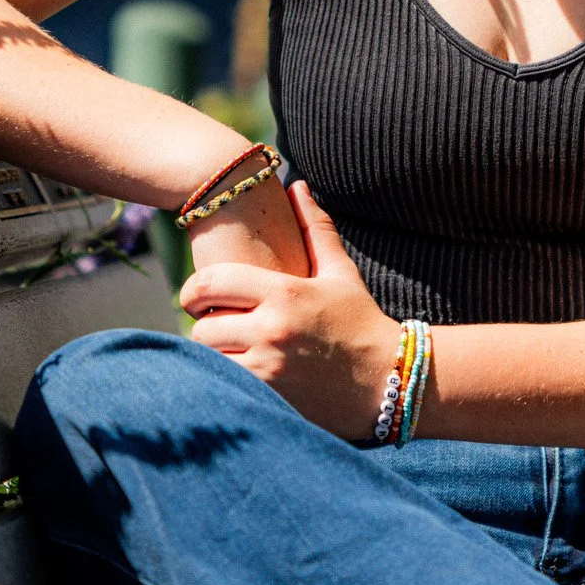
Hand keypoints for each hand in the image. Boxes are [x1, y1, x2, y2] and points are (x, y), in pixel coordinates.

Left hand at [181, 182, 396, 436]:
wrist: (391, 381)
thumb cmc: (361, 322)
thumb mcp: (341, 273)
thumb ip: (315, 228)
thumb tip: (295, 184)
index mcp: (285, 293)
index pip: (212, 282)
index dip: (192, 290)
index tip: (194, 297)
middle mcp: (273, 330)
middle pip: (203, 326)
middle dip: (205, 326)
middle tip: (215, 327)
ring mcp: (270, 368)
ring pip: (210, 360)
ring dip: (213, 356)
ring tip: (227, 352)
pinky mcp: (272, 400)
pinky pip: (226, 387)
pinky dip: (225, 381)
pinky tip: (238, 375)